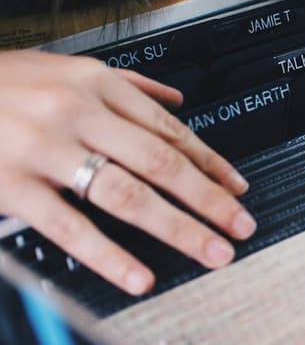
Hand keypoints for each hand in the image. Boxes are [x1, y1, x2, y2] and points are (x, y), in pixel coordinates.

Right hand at [0, 50, 256, 293]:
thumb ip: (128, 85)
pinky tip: (140, 277)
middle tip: (241, 227)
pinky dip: (110, 256)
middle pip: (162, 164)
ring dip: (179, 229)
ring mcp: (45, 150)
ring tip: (212, 252)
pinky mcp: (11, 185)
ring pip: (128, 195)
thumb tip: (177, 101)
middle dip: (210, 200)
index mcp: (97, 85)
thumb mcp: (67, 67)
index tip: (239, 190)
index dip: (213, 164)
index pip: (172, 131)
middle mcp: (78, 114)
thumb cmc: (2, 81)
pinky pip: (70, 227)